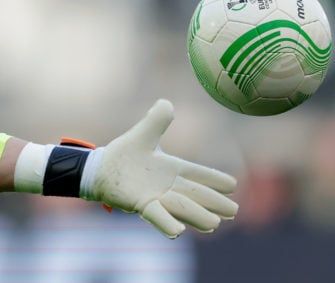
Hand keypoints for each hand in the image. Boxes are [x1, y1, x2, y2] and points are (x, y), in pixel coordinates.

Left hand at [85, 99, 237, 237]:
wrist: (100, 169)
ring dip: (197, 216)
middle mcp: (168, 186)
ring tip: (213, 224)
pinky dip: (167, 223)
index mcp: (172, 168)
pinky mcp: (141, 205)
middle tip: (232, 211)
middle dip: (214, 202)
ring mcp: (156, 197)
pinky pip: (156, 216)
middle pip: (196, 194)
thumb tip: (166, 102)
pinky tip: (178, 231)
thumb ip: (156, 120)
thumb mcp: (143, 135)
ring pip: (181, 207)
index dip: (214, 179)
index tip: (233, 185)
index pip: (198, 173)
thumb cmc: (125, 155)